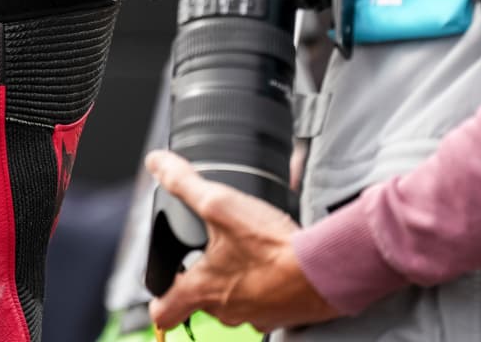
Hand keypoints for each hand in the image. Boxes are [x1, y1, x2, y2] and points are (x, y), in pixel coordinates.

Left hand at [143, 150, 340, 333]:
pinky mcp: (280, 314)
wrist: (323, 270)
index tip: (164, 280)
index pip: (163, 312)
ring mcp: (254, 316)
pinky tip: (270, 260)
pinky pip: (262, 301)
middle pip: (200, 300)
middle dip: (202, 276)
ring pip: (232, 300)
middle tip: (210, 250)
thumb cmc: (272, 246)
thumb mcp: (220, 205)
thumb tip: (157, 164)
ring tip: (244, 250)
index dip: (160, 296)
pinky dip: (262, 282)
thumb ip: (184, 184)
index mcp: (202, 290)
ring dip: (234, 278)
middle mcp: (225, 311)